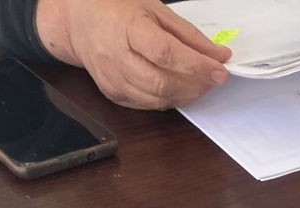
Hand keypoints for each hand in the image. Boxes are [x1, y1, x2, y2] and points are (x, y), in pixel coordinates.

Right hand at [36, 0, 231, 109]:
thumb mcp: (155, 10)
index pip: (166, 53)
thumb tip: (218, 55)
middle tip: (212, 78)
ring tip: (198, 83)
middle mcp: (117, 57)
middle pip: (161, 82)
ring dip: (185, 94)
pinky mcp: (113, 94)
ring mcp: (113, 79)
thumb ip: (188, 34)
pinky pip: (147, 105)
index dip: (196, 65)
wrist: (80, 23)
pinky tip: (178, 87)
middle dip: (194, 84)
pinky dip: (168, 100)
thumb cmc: (117, 10)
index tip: (219, 70)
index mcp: (128, 28)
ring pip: (156, 99)